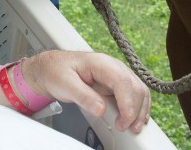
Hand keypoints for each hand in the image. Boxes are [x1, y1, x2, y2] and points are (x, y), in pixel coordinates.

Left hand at [22, 50, 150, 132]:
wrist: (50, 68)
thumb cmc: (55, 71)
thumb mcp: (64, 83)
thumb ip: (82, 96)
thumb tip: (101, 109)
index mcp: (101, 63)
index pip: (123, 81)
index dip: (128, 103)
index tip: (124, 121)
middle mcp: (112, 67)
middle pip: (135, 87)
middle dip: (135, 110)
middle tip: (126, 128)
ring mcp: (116, 74)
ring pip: (139, 91)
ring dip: (140, 110)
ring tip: (133, 127)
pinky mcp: (115, 84)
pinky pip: (133, 94)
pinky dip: (137, 107)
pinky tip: (135, 119)